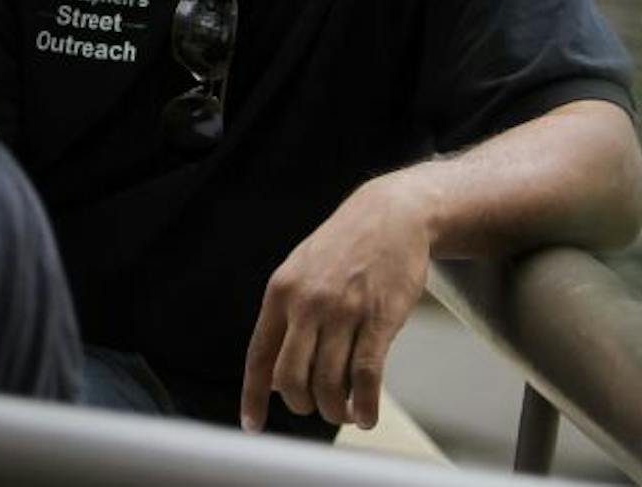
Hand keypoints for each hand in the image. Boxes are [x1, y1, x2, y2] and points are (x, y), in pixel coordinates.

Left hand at [241, 175, 430, 432]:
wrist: (389, 216)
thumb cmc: (342, 249)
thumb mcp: (300, 272)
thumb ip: (285, 317)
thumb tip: (272, 371)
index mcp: (279, 293)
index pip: (259, 355)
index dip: (253, 395)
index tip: (252, 425)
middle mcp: (306, 304)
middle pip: (291, 378)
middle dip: (302, 405)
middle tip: (315, 409)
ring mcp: (342, 313)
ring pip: (329, 382)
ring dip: (335, 410)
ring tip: (344, 414)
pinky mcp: (378, 320)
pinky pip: (366, 376)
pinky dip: (365, 405)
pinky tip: (366, 416)